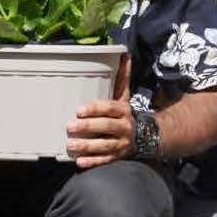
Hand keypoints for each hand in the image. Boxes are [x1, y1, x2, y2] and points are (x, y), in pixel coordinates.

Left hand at [65, 52, 136, 168]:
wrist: (147, 136)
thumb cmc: (126, 114)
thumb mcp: (125, 96)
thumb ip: (121, 78)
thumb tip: (124, 54)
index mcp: (124, 110)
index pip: (109, 108)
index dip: (94, 109)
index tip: (79, 110)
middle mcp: (124, 127)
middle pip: (106, 126)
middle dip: (88, 127)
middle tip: (70, 126)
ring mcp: (121, 143)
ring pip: (105, 145)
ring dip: (87, 146)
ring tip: (71, 145)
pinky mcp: (118, 156)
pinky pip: (105, 160)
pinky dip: (93, 162)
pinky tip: (80, 162)